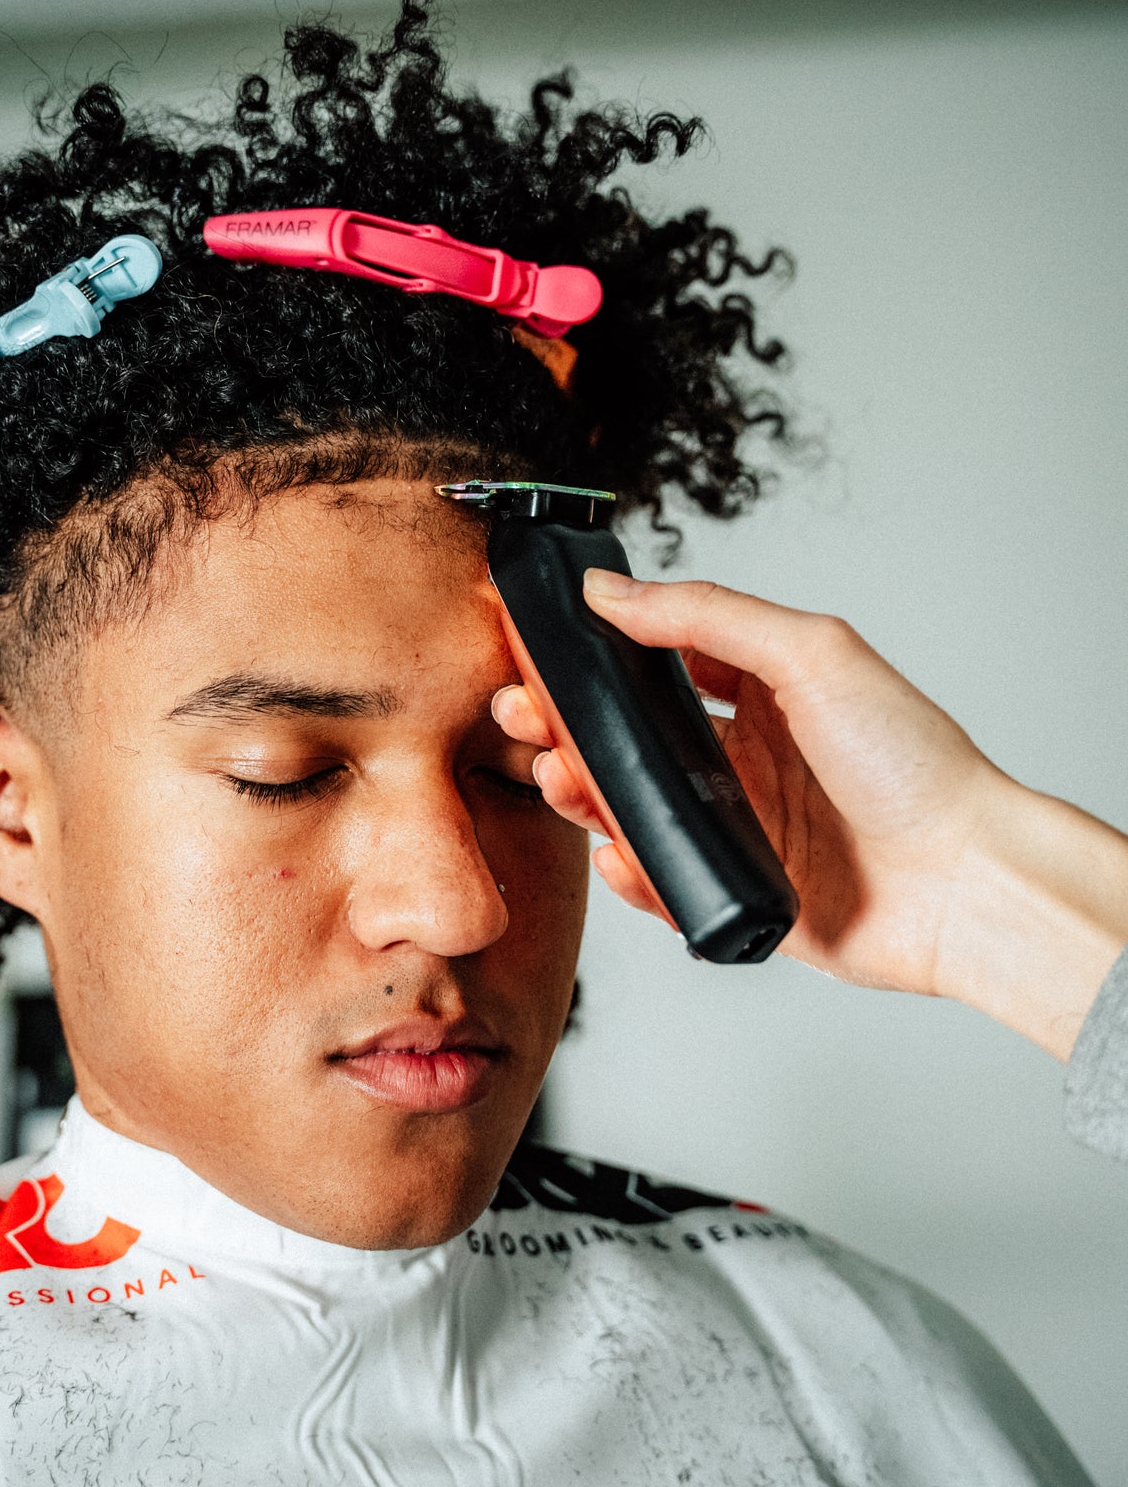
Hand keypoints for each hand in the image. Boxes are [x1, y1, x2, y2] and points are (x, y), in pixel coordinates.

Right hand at [492, 570, 1127, 1059]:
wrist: (964, 881)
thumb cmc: (913, 764)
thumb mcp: (810, 654)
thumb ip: (705, 616)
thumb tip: (612, 590)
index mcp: (765, 693)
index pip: (657, 663)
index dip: (596, 654)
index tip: (539, 643)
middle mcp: (746, 759)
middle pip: (631, 739)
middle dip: (567, 725)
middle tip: (522, 714)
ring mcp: (740, 829)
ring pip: (634, 810)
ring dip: (584, 793)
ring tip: (558, 778)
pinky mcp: (738, 896)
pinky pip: (663, 883)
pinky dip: (631, 873)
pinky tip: (619, 856)